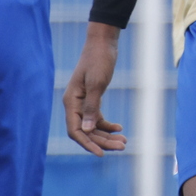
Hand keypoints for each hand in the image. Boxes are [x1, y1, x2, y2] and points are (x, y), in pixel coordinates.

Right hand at [62, 23, 127, 156]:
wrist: (103, 42)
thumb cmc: (98, 59)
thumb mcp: (96, 83)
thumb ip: (92, 106)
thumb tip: (87, 130)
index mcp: (71, 101)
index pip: (75, 130)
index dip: (87, 144)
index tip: (101, 153)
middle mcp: (74, 104)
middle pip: (87, 131)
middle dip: (103, 141)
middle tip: (122, 147)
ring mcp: (83, 102)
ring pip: (93, 126)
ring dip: (107, 135)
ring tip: (124, 142)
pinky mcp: (92, 98)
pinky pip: (97, 118)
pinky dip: (108, 125)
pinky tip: (119, 128)